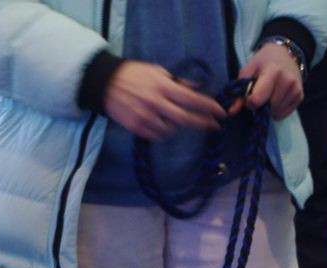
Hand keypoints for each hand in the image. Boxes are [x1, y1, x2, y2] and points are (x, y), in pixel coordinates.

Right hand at [102, 61, 225, 139]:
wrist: (106, 84)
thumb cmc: (134, 74)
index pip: (191, 99)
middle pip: (185, 119)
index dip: (208, 107)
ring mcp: (146, 118)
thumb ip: (177, 82)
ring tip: (170, 117)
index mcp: (163, 87)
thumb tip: (195, 89)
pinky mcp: (136, 128)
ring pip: (170, 130)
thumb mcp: (158, 71)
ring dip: (176, 126)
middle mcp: (156, 104)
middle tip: (214, 127)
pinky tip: (159, 124)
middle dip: (203, 123)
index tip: (220, 113)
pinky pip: (156, 136)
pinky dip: (161, 132)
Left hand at [236, 43, 303, 119]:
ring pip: (275, 113)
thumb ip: (238, 93)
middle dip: (260, 106)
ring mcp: (295, 89)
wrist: (286, 54)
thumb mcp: (248, 71)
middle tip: (260, 94)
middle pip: (267, 108)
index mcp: (273, 71)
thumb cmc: (263, 62)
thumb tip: (231, 112)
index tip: (250, 94)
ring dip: (268, 109)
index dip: (249, 101)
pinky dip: (276, 110)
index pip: (257, 100)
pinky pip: (283, 114)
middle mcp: (287, 81)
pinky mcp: (300, 96)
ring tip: (269, 94)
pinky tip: (276, 98)